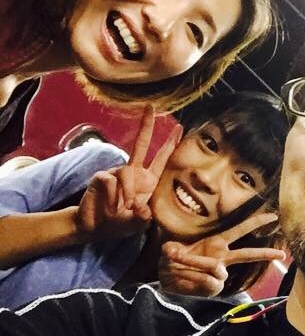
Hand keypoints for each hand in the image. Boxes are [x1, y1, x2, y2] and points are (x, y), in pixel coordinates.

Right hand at [76, 106, 181, 238]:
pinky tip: (110, 208)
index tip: (180, 128)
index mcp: (148, 180)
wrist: (94, 228)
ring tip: (124, 208)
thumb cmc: (120, 223)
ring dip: (128, 193)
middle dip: (146, 126)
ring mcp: (116, 172)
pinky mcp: (101, 176)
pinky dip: (113, 197)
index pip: (162, 159)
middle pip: (141, 144)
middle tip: (150, 107)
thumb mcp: (138, 223)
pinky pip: (111, 181)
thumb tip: (143, 211)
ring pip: (126, 174)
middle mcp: (133, 172)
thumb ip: (144, 217)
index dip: (170, 144)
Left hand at [159, 212, 284, 296]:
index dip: (256, 222)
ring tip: (180, 264)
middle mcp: (222, 257)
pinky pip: (206, 284)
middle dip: (265, 254)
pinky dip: (193, 280)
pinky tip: (187, 280)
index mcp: (216, 242)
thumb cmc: (170, 259)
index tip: (274, 216)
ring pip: (219, 272)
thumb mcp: (171, 250)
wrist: (162, 279)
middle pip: (246, 254)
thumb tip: (215, 270)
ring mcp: (218, 274)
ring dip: (195, 267)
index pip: (239, 229)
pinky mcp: (213, 288)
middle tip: (282, 255)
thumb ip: (184, 255)